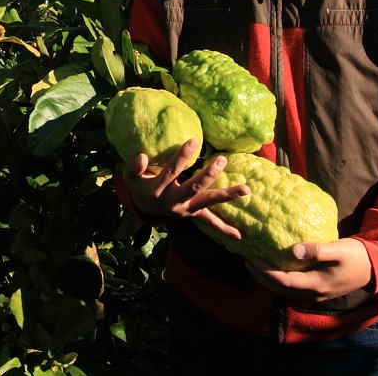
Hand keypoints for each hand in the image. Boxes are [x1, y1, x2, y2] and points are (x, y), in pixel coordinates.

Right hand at [123, 138, 249, 239]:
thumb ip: (134, 168)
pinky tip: (240, 235)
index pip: (172, 172)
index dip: (182, 157)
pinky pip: (210, 222)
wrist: (145, 211)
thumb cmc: (140, 187)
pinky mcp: (194, 214)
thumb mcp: (131, 178)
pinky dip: (224, 228)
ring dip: (227, 196)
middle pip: (194, 188)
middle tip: (222, 160)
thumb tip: (141, 156)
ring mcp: (186, 209)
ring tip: (246, 189)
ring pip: (208, 202)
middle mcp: (174, 202)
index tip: (194, 141)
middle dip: (209, 175)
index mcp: (159, 190)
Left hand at [245, 238, 373, 303]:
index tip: (251, 258)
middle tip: (246, 260)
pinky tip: (272, 265)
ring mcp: (314, 293)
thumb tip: (293, 250)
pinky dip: (278, 277)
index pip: (283, 282)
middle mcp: (312, 293)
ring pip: (284, 289)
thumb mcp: (338, 250)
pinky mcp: (316, 288)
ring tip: (254, 262)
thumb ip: (317, 250)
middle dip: (260, 276)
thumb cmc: (356, 256)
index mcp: (316, 285)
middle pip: (279, 289)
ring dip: (267, 278)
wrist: (374, 267)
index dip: (264, 272)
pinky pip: (291, 285)